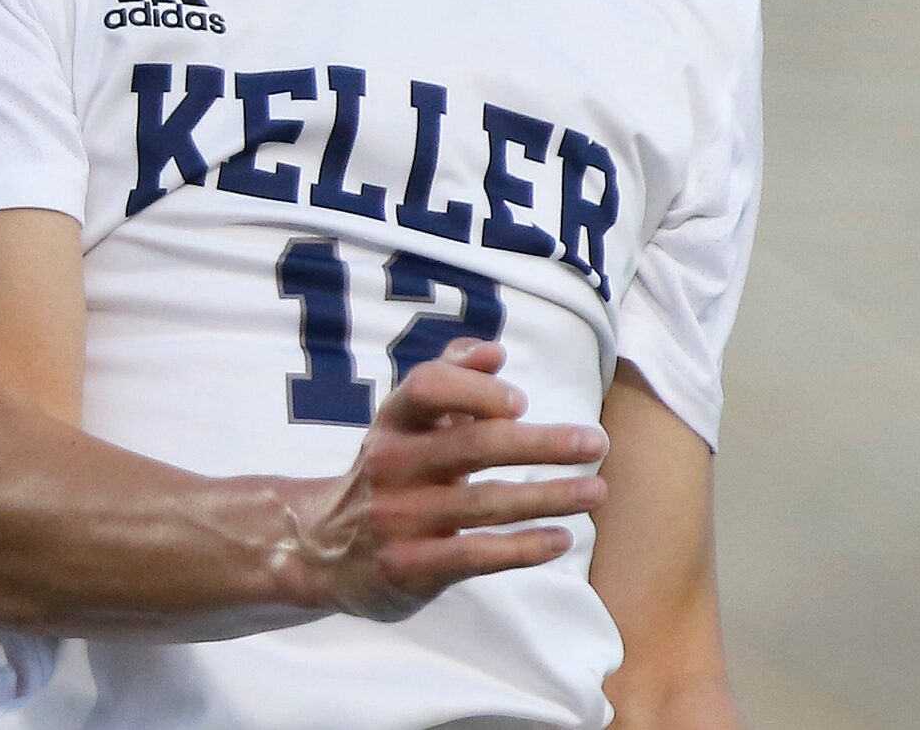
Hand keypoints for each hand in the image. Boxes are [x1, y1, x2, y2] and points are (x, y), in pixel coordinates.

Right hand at [281, 339, 607, 621]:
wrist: (323, 549)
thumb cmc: (390, 470)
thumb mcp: (405, 420)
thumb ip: (450, 377)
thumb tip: (496, 351)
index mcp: (392, 419)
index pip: (428, 387)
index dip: (476, 390)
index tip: (522, 402)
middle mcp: (391, 464)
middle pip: (474, 445)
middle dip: (542, 443)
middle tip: (596, 442)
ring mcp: (399, 518)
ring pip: (486, 504)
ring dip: (550, 496)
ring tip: (596, 491)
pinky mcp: (411, 567)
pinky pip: (478, 555)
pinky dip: (525, 547)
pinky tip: (562, 538)